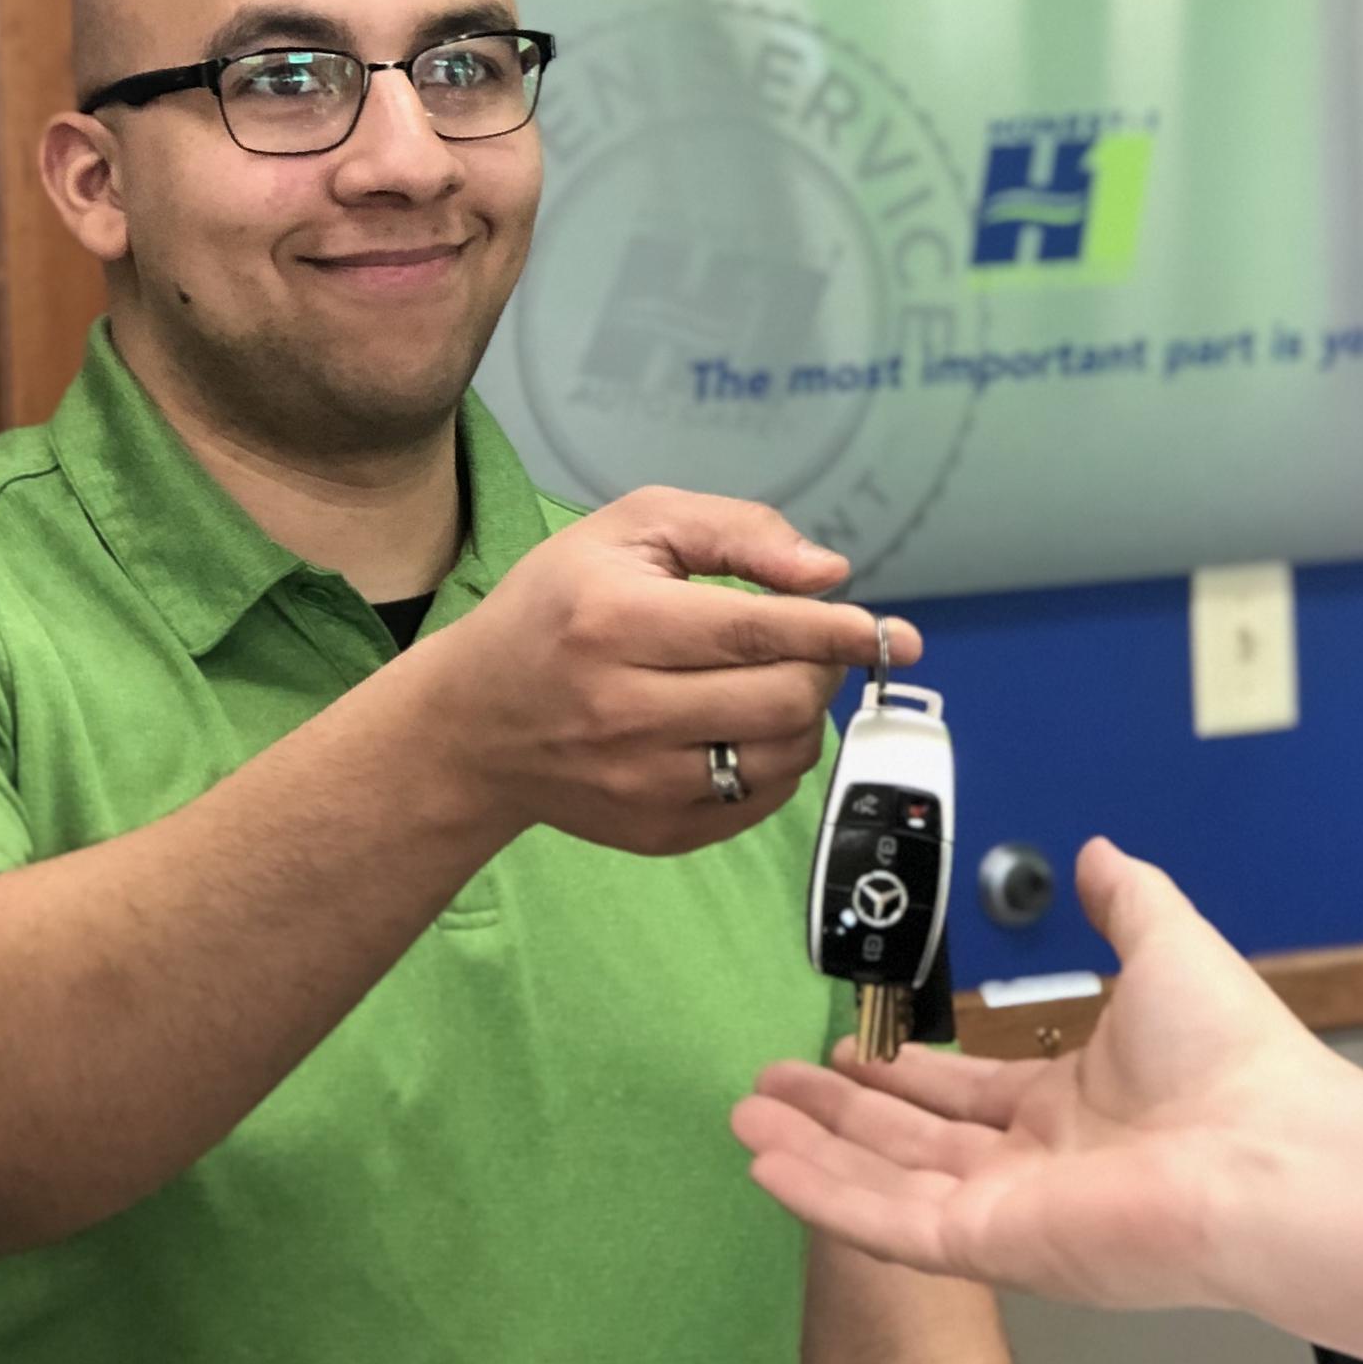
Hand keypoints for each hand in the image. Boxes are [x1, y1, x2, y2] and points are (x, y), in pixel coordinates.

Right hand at [412, 486, 921, 855]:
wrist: (475, 723)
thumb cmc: (556, 608)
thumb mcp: (628, 531)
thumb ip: (733, 533)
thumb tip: (827, 574)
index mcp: (617, 623)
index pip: (755, 631)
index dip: (834, 630)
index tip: (887, 629)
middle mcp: (626, 710)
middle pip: (783, 700)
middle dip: (822, 666)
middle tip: (812, 644)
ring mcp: (641, 783)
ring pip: (783, 756)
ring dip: (804, 714)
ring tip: (772, 681)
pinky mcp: (656, 832)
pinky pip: (761, 799)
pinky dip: (775, 759)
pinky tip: (741, 726)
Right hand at [732, 838, 1356, 1310]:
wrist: (1274, 1155)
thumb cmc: (1239, 1063)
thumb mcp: (1169, 945)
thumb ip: (1126, 899)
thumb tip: (1099, 850)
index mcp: (1076, 1109)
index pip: (967, 1098)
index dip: (904, 1076)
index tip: (851, 1052)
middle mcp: (1037, 1168)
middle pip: (909, 1143)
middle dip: (836, 1115)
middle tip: (772, 1085)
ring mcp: (1009, 1214)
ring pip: (883, 1181)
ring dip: (811, 1149)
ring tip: (746, 1114)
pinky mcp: (990, 1247)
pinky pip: (887, 1223)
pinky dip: (823, 1194)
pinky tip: (766, 1162)